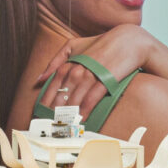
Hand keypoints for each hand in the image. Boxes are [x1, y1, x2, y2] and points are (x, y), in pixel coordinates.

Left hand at [32, 24, 156, 121]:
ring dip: (68, 114)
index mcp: (68, 63)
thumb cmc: (100, 44)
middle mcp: (77, 70)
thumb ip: (55, 60)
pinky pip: (91, 100)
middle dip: (54, 111)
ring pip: (75, 100)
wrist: (128, 41)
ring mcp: (91, 76)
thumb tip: (40, 79)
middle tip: (50, 124)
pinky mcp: (105, 81)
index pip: (52, 85)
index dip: (45, 100)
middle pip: (62, 95)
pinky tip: (80, 120)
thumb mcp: (73, 45)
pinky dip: (85, 111)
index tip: (40, 112)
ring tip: (62, 126)